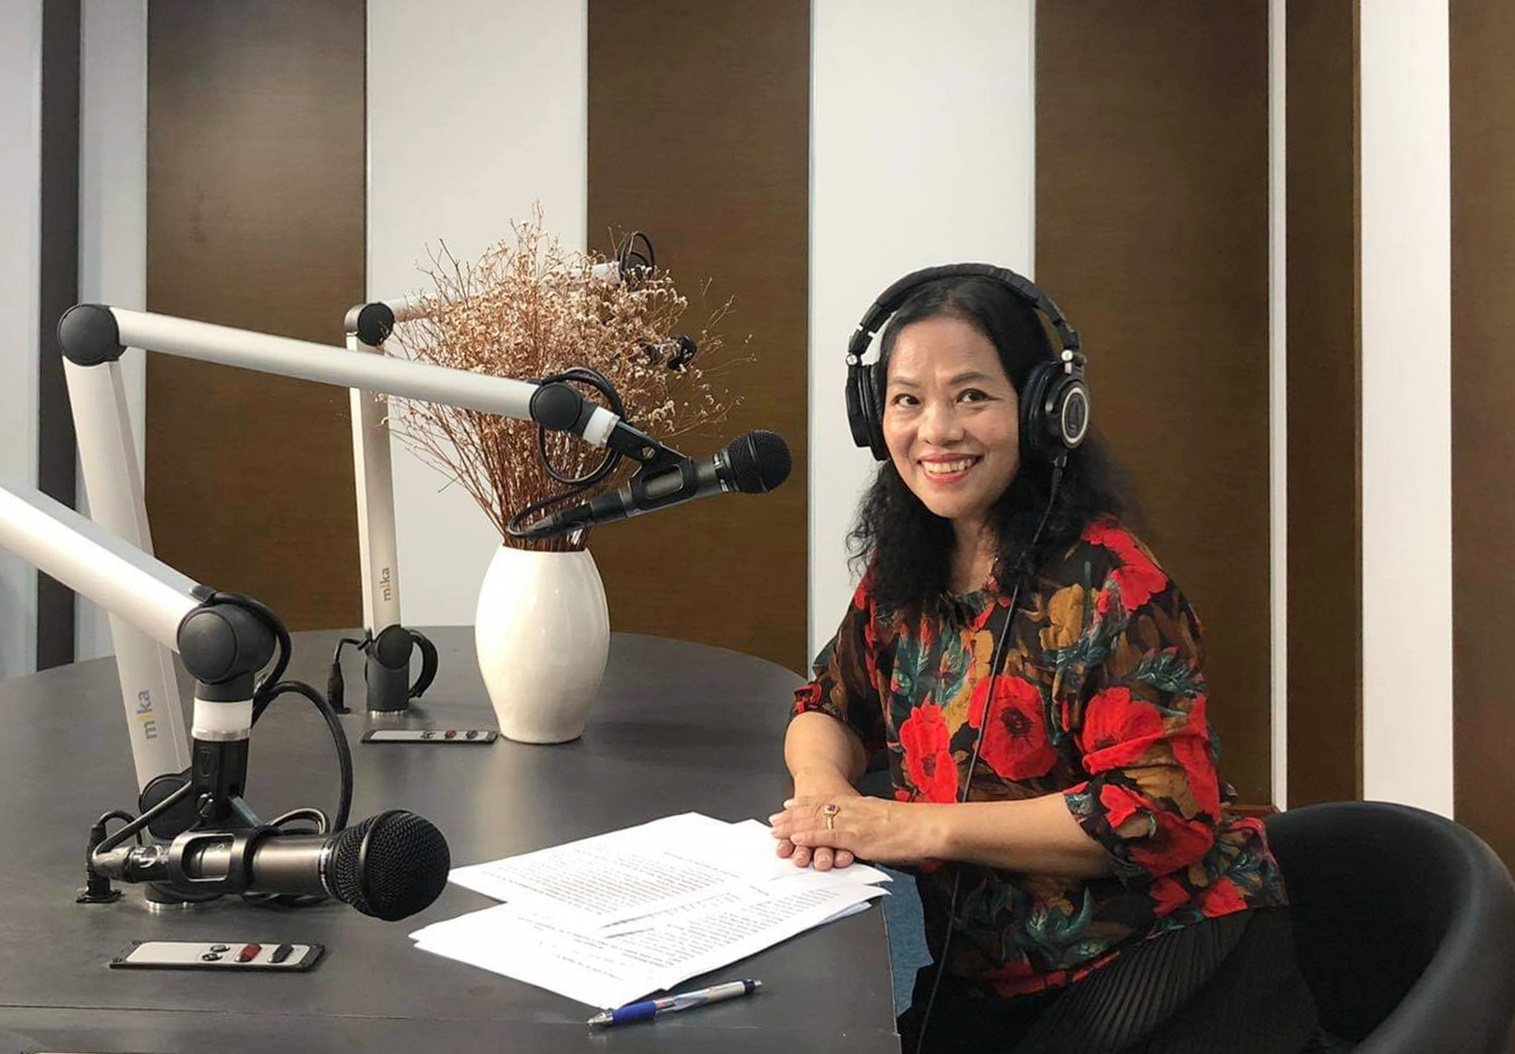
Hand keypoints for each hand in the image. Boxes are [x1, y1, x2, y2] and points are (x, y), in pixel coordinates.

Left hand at [770, 794, 933, 868]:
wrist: (927, 827)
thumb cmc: (913, 824)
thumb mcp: (886, 815)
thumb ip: (870, 817)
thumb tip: (863, 823)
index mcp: (860, 804)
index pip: (827, 801)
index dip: (805, 803)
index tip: (790, 804)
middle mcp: (853, 810)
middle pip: (816, 810)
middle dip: (793, 815)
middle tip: (774, 819)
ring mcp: (853, 824)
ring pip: (816, 822)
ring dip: (794, 826)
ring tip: (777, 830)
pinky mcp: (857, 838)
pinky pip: (828, 836)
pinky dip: (810, 837)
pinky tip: (797, 838)